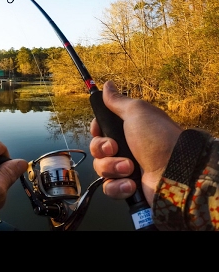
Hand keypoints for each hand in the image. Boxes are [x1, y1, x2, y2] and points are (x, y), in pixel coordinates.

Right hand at [89, 80, 182, 205]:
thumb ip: (118, 101)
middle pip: (96, 148)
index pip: (99, 130)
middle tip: (115, 148)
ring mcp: (125, 169)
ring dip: (112, 168)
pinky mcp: (127, 187)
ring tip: (129, 168)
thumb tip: (107, 84)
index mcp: (127, 130)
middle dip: (102, 149)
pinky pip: (109, 187)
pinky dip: (117, 186)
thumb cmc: (157, 138)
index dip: (96, 131)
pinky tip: (130, 184)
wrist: (175, 172)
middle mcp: (125, 148)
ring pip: (100, 168)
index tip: (99, 130)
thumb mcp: (137, 112)